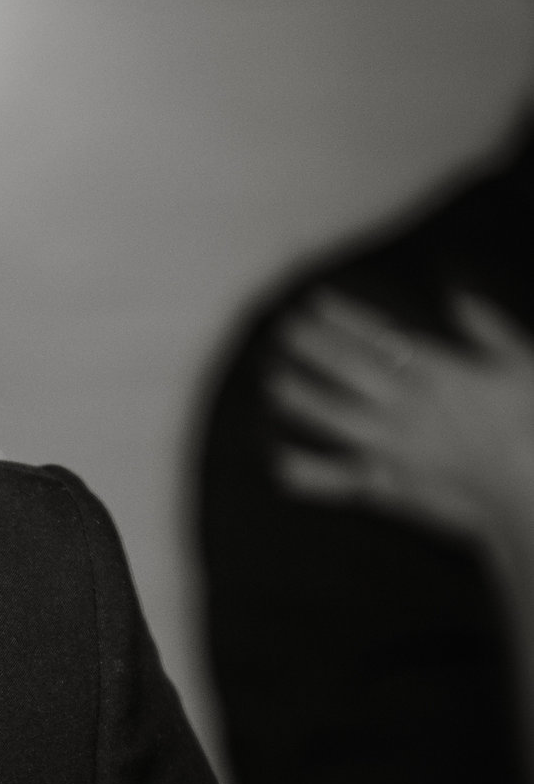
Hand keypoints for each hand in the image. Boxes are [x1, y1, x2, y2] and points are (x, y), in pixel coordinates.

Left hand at [272, 292, 533, 549]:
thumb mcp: (525, 365)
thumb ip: (489, 330)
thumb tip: (458, 298)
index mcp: (440, 373)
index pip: (380, 338)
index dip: (344, 319)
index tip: (315, 304)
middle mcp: (409, 405)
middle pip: (349, 370)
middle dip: (313, 347)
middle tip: (284, 331)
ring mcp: (396, 446)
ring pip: (336, 416)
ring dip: (302, 398)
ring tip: (274, 384)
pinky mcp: (394, 485)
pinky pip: (343, 477)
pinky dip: (310, 471)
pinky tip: (279, 463)